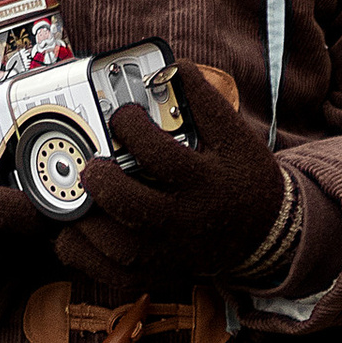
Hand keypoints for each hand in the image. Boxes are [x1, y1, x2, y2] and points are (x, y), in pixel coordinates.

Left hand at [65, 70, 290, 290]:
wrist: (265, 235)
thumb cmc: (245, 179)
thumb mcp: (237, 137)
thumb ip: (205, 102)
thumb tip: (174, 68)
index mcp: (206, 182)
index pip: (161, 154)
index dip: (131, 128)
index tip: (122, 116)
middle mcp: (186, 221)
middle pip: (133, 207)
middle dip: (101, 181)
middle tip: (91, 164)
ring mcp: (170, 253)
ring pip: (116, 246)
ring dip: (86, 219)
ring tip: (78, 195)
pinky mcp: (157, 274)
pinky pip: (110, 274)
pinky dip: (83, 255)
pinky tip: (76, 230)